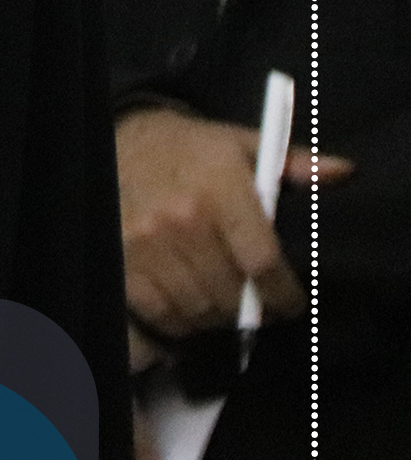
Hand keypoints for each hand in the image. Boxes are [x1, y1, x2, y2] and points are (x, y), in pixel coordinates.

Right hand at [114, 104, 351, 337]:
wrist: (115, 138)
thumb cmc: (187, 147)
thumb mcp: (241, 145)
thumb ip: (294, 164)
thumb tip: (343, 173)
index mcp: (218, 190)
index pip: (262, 263)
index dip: (281, 295)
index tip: (289, 304)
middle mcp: (181, 221)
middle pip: (230, 294)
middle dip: (250, 309)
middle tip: (255, 306)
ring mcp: (145, 245)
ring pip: (197, 309)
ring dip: (216, 317)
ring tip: (223, 307)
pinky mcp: (121, 261)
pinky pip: (160, 312)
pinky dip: (179, 321)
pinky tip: (188, 308)